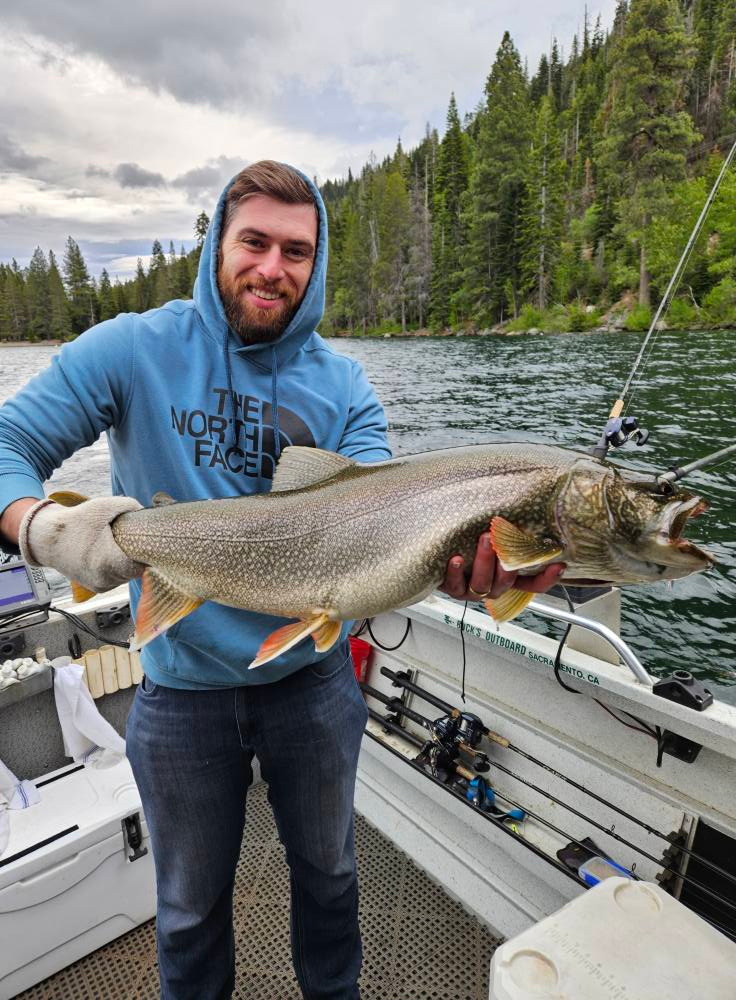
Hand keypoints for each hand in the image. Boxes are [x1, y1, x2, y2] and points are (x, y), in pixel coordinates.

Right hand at [19, 495, 145, 592]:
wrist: (47, 540)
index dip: (146, 552)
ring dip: (127, 562)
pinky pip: (117, 579)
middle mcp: (105, 579)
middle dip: (136, 555)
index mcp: (108, 561)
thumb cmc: (76, 522)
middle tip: (132, 540)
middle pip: (136, 570)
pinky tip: (109, 554)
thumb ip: (130, 506)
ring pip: (127, 575)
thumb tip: (147, 513)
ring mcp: (101, 586)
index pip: (142, 565)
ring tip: (116, 546)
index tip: (145, 541)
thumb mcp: (104, 507)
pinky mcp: (97, 588)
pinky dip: (117, 568)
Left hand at [439, 532, 564, 601]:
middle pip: (506, 582)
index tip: (558, 564)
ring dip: (484, 562)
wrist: (437, 555)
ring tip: (483, 539)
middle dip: (507, 562)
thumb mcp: (492, 537)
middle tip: (504, 540)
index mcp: (506, 578)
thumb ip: (508, 532)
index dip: (547, 578)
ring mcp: (472, 590)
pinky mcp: (452, 589)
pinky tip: (457, 559)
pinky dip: (456, 572)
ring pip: (482, 584)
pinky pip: (455, 585)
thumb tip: (525, 498)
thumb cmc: (469, 542)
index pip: (532, 584)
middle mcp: (492, 587)